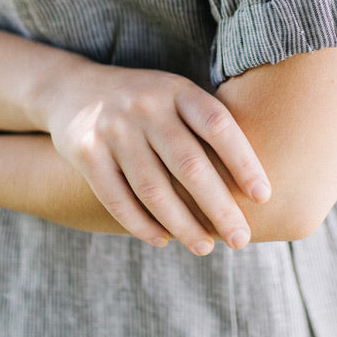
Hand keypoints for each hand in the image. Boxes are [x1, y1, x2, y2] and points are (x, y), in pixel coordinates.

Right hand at [41, 65, 270, 254]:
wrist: (72, 89)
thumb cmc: (147, 103)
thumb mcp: (177, 95)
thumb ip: (207, 127)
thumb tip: (253, 184)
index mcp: (177, 89)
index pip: (218, 126)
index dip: (244, 162)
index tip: (263, 196)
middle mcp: (146, 106)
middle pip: (189, 165)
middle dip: (219, 207)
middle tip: (242, 239)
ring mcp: (113, 129)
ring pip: (154, 189)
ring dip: (183, 225)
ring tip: (205, 247)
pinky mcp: (85, 152)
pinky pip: (118, 199)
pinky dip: (142, 225)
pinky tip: (164, 240)